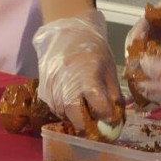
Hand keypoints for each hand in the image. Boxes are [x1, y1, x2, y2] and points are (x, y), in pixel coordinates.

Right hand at [33, 9, 123, 131]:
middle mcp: (67, 85)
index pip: (99, 107)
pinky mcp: (43, 90)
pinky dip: (65, 111)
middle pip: (77, 119)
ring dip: (77, 119)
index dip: (108, 117)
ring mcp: (52, 89)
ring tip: (85, 112)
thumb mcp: (109, 68)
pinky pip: (56, 108)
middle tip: (97, 128)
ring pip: (65, 116)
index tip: (112, 119)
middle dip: (89, 128)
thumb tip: (117, 119)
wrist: (65, 32)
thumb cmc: (91, 49)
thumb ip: (113, 95)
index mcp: (87, 77)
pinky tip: (73, 101)